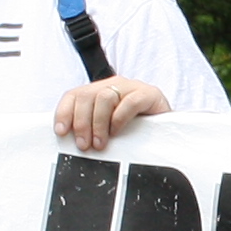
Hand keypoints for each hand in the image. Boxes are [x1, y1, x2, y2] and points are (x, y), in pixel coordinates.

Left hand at [51, 77, 172, 151]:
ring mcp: (131, 87)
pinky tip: (117, 132)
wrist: (168, 129)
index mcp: (99, 91)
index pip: (74, 95)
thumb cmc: (136, 130)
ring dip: (98, 124)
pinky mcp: (149, 94)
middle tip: (84, 145)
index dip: (64, 112)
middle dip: (81, 123)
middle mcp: (113, 85)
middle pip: (86, 96)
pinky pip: (129, 102)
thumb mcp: (108, 129)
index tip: (62, 132)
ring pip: (104, 97)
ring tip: (101, 143)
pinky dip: (119, 119)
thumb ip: (90, 129)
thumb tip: (70, 141)